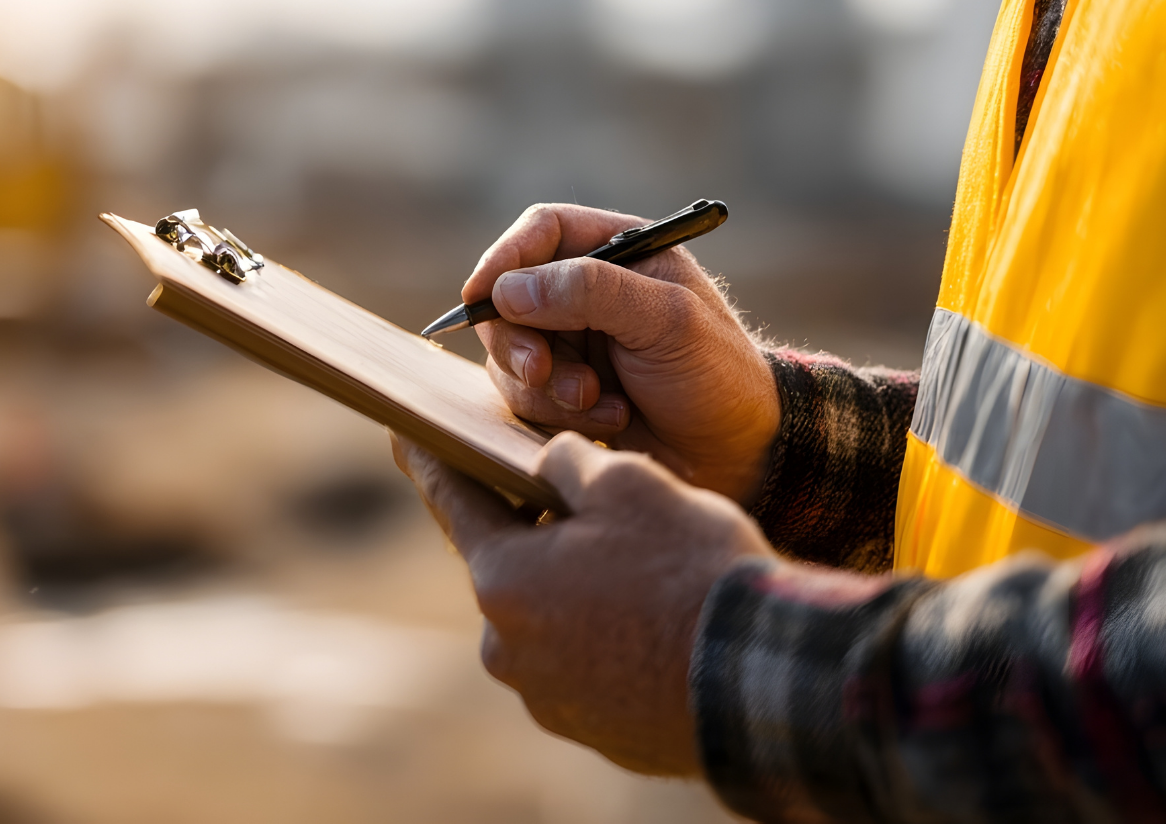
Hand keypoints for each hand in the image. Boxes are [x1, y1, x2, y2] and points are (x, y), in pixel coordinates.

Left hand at [392, 431, 771, 775]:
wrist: (759, 677)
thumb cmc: (689, 568)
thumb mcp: (628, 482)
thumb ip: (567, 462)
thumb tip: (548, 465)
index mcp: (502, 579)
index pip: (455, 504)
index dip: (435, 461)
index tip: (407, 434)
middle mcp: (508, 648)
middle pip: (510, 568)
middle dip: (539, 533)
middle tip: (593, 510)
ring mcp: (548, 698)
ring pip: (552, 620)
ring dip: (579, 591)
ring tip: (644, 571)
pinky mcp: (594, 730)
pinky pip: (588, 667)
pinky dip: (609, 640)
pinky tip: (656, 621)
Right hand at [464, 203, 777, 500]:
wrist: (740, 454)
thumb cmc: (717, 375)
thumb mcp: (666, 321)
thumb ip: (590, 292)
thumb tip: (507, 288)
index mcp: (619, 251)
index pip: (541, 232)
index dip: (504, 258)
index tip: (481, 296)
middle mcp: (587, 292)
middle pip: (508, 296)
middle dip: (518, 340)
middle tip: (542, 371)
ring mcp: (572, 343)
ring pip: (510, 354)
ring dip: (547, 387)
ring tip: (600, 406)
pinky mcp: (564, 392)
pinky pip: (526, 398)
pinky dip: (560, 415)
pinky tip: (611, 422)